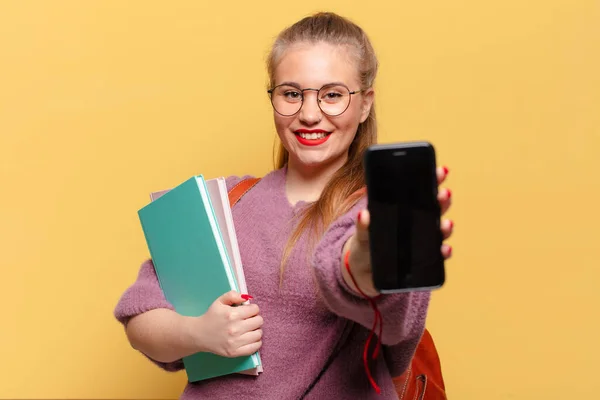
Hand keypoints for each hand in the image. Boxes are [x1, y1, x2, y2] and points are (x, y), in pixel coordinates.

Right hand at [192, 291, 262, 357]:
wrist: (199, 335)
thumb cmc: (211, 316)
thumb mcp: (219, 301)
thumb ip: (233, 295)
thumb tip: (247, 298)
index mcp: (232, 314)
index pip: (255, 309)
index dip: (253, 309)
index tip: (248, 311)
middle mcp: (235, 328)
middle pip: (259, 321)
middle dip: (255, 318)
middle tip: (249, 320)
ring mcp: (235, 342)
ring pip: (258, 334)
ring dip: (256, 330)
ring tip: (249, 329)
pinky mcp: (235, 352)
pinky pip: (254, 347)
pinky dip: (256, 342)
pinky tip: (250, 338)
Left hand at [342, 166, 453, 295]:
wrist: (364, 271)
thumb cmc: (366, 245)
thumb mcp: (362, 233)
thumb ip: (363, 225)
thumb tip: (364, 214)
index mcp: (404, 210)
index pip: (421, 191)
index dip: (433, 179)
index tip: (440, 171)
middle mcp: (419, 223)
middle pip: (435, 208)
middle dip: (442, 200)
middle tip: (443, 194)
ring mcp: (423, 242)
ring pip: (440, 231)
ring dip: (445, 226)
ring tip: (445, 223)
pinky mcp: (424, 261)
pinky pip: (438, 256)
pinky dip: (443, 252)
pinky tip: (444, 249)